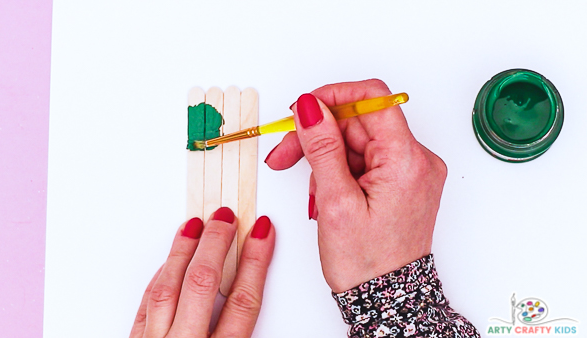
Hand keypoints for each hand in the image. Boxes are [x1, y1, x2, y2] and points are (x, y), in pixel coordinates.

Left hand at [130, 207, 274, 337]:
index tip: (262, 233)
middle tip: (226, 218)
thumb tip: (245, 289)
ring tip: (195, 225)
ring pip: (168, 288)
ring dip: (182, 251)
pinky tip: (170, 263)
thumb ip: (238, 331)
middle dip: (215, 244)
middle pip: (202, 283)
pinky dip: (160, 279)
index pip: (243, 301)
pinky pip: (146, 305)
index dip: (255, 261)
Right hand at [265, 79, 445, 292]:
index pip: (372, 99)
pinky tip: (327, 192)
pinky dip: (340, 170)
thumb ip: (322, 147)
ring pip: (358, 140)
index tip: (303, 109)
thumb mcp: (335, 203)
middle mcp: (417, 160)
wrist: (387, 300)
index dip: (332, 96)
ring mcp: (410, 171)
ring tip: (312, 191)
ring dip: (326, 157)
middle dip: (318, 134)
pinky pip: (366, 159)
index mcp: (407, 161)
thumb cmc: (366, 263)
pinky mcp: (401, 181)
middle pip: (359, 121)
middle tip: (284, 154)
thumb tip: (310, 106)